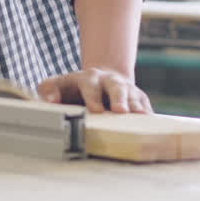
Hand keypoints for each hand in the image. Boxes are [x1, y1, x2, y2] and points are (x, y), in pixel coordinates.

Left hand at [37, 68, 151, 113]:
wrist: (100, 80)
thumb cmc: (74, 89)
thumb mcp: (58, 85)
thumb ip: (48, 89)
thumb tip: (51, 101)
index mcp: (89, 78)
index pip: (90, 86)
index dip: (93, 97)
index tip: (96, 110)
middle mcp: (110, 81)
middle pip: (116, 87)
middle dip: (119, 98)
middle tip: (120, 111)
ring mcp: (126, 89)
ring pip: (133, 95)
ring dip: (136, 105)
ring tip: (140, 116)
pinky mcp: (138, 98)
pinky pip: (145, 105)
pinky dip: (148, 113)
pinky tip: (150, 123)